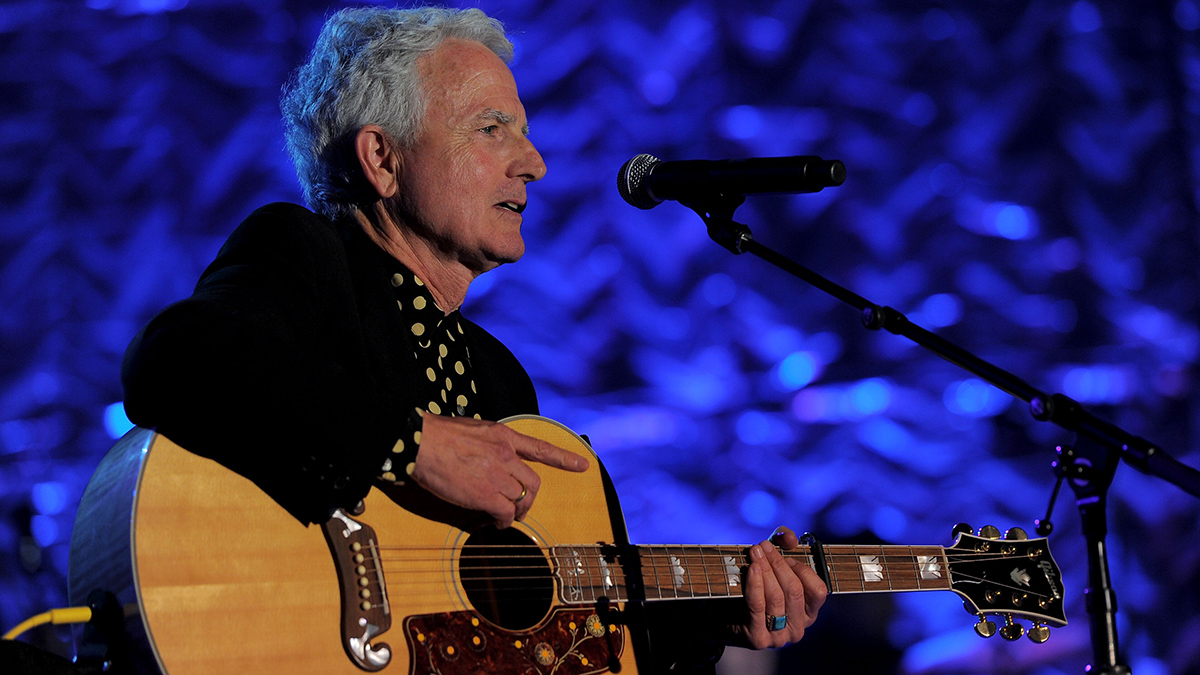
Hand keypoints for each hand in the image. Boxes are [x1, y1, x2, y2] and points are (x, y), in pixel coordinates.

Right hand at [410, 415, 588, 527]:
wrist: (419, 443)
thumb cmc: (437, 437)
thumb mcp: (473, 430)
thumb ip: (488, 444)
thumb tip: (489, 460)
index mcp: (503, 436)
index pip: (540, 448)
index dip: (564, 458)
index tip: (584, 464)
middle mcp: (506, 455)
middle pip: (533, 483)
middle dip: (529, 500)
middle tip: (521, 510)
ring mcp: (498, 475)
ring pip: (519, 500)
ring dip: (513, 512)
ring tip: (502, 517)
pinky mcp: (486, 494)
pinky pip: (505, 514)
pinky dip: (503, 522)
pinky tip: (494, 522)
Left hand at [727, 526, 827, 648]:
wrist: (722, 619)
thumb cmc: (753, 590)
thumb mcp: (771, 566)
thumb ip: (783, 546)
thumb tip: (789, 537)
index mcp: (808, 614)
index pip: (818, 591)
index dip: (803, 569)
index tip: (785, 554)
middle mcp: (798, 629)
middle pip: (794, 590)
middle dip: (778, 564)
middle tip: (763, 546)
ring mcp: (779, 637)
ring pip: (776, 597)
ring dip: (765, 570)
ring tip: (754, 552)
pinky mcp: (758, 638)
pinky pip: (758, 606)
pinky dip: (755, 584)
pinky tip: (751, 569)